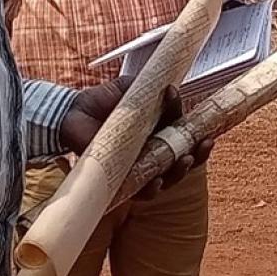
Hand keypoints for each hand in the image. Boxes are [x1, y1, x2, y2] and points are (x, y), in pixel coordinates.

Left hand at [59, 80, 211, 197]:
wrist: (71, 113)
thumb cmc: (100, 101)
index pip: (184, 135)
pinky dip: (152, 187)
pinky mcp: (121, 180)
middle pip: (183, 158)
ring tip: (185, 160)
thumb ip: (148, 87)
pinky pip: (141, 191)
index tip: (204, 123)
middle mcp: (152, 151)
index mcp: (158, 130)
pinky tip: (157, 179)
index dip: (198, 132)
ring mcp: (138, 167)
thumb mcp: (128, 88)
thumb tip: (166, 84)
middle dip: (198, 154)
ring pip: (168, 177)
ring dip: (180, 171)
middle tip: (205, 144)